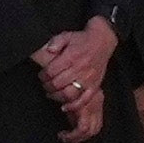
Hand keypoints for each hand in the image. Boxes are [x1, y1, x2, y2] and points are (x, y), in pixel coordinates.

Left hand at [35, 18, 118, 133]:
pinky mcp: (94, 86)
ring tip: (51, 94)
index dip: (43, 76)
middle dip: (47, 86)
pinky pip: (83, 100)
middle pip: (57, 84)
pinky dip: (73, 106)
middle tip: (45, 85)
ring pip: (68, 94)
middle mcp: (79, 69)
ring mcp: (87, 79)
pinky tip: (65, 107)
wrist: (102, 41)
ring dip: (56, 97)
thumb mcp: (66, 36)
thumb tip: (48, 50)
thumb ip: (55, 42)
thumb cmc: (82, 40)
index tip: (41, 76)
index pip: (51, 71)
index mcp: (71, 57)